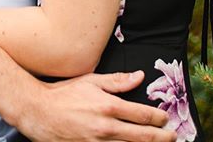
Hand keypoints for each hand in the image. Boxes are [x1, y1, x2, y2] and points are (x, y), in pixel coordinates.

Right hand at [17, 71, 175, 141]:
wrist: (39, 112)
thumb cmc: (64, 94)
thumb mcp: (91, 81)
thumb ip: (117, 81)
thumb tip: (139, 77)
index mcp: (108, 106)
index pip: (142, 115)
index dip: (159, 118)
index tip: (166, 118)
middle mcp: (106, 127)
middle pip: (143, 137)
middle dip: (162, 137)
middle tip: (173, 136)